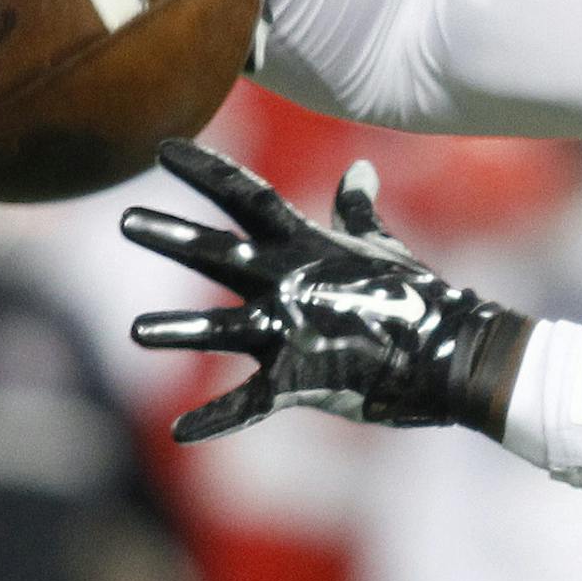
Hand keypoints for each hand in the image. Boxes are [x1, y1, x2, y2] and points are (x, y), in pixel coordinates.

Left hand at [121, 139, 535, 442]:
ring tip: (136, 332)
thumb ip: (357, 211)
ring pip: (220, 329)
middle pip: (219, 252)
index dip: (203, 169)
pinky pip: (250, 402)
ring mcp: (293, 330)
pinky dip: (216, 420)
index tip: (161, 148)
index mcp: (306, 247)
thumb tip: (359, 170)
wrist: (454, 351)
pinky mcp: (302, 378)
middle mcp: (290, 282)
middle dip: (171, 235)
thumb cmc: (417, 297)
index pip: (246, 196)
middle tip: (128, 220)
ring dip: (177, 331)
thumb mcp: (381, 247)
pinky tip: (180, 432)